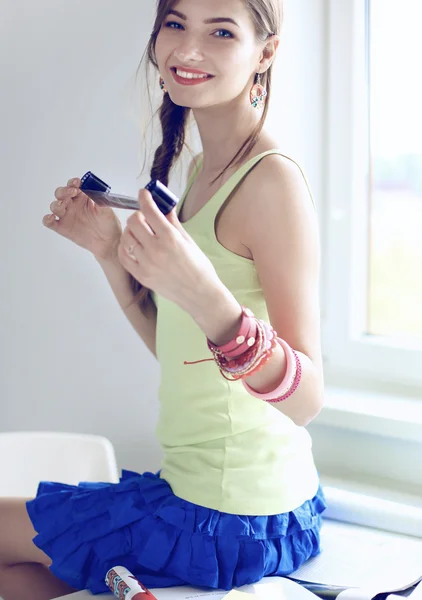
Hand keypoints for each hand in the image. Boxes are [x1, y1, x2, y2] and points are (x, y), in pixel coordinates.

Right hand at [43, 177, 121, 260]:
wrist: (109, 242)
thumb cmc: (109, 224)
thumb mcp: (107, 210)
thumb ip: (100, 199)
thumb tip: (94, 189)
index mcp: (83, 197)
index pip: (74, 186)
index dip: (73, 183)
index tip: (78, 183)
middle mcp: (72, 205)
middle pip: (61, 193)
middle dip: (64, 191)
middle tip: (73, 192)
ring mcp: (66, 216)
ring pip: (54, 206)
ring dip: (56, 204)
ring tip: (63, 204)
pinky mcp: (62, 228)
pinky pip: (50, 223)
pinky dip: (47, 219)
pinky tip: (52, 217)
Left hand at [117, 189, 219, 312]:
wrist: (199, 293)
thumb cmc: (198, 267)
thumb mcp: (188, 240)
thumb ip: (173, 222)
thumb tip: (165, 206)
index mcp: (170, 237)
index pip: (149, 210)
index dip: (145, 197)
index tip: (144, 193)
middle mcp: (156, 249)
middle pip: (134, 221)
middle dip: (139, 215)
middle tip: (145, 218)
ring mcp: (146, 263)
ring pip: (127, 237)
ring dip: (132, 231)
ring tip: (141, 234)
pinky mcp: (141, 275)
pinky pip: (123, 256)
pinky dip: (125, 247)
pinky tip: (132, 245)